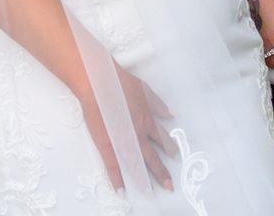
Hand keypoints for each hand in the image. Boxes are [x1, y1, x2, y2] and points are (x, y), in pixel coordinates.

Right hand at [84, 65, 176, 191]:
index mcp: (146, 119)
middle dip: (161, 171)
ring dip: (143, 178)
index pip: (161, 138)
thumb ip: (158, 104)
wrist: (98, 82)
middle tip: (169, 185)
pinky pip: (113, 164)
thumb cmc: (120, 82)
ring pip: (136, 163)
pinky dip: (117, 178)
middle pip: (151, 156)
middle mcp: (137, 133)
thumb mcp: (145, 89)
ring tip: (150, 191)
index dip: (169, 148)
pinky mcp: (106, 143)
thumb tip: (170, 115)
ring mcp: (122, 139)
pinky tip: (121, 190)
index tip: (175, 156)